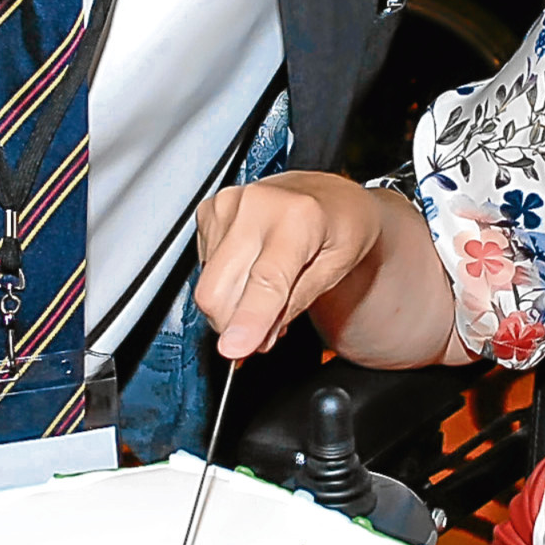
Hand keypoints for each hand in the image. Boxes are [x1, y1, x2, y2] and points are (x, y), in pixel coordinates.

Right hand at [194, 173, 392, 357]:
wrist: (329, 196)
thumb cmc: (340, 227)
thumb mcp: (336, 270)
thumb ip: (294, 305)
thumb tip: (255, 338)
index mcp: (298, 216)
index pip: (265, 279)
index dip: (248, 320)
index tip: (235, 349)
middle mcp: (257, 204)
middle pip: (220, 289)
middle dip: (237, 323)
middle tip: (267, 327)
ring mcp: (228, 204)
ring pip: (208, 285)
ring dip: (232, 303)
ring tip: (266, 290)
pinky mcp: (209, 211)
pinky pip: (204, 270)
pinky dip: (225, 282)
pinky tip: (250, 269)